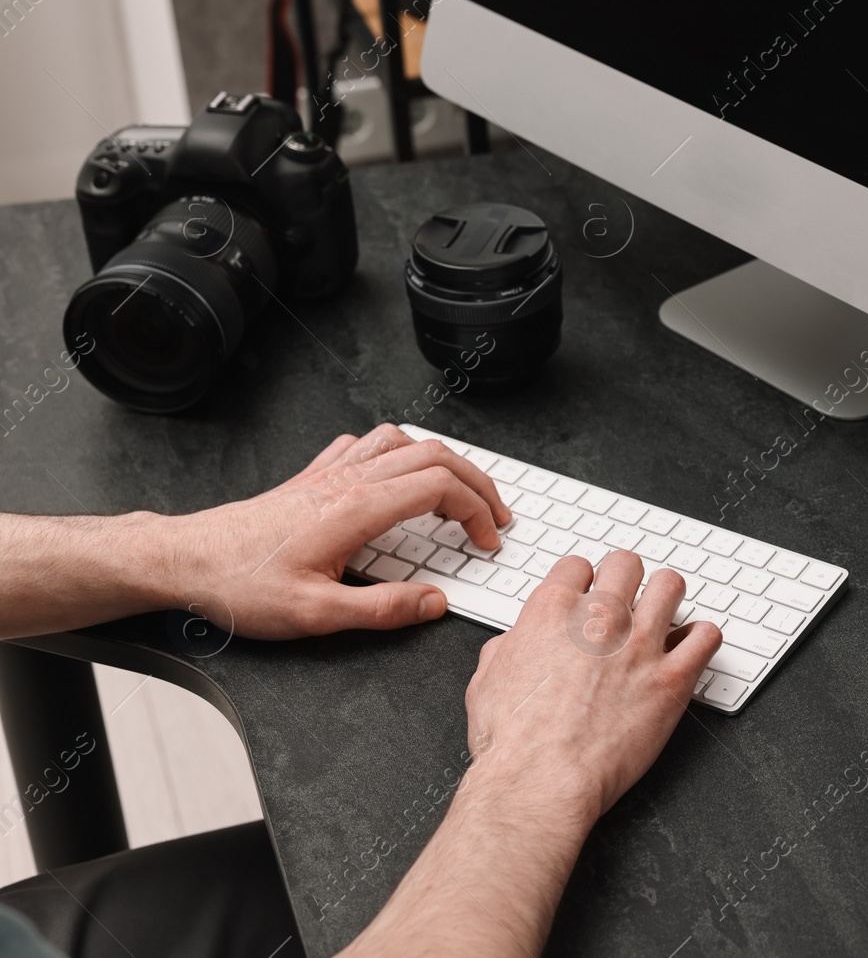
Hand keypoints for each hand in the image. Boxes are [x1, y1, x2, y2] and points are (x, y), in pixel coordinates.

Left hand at [157, 423, 512, 638]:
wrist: (185, 561)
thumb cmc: (239, 585)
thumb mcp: (315, 615)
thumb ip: (383, 609)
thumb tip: (433, 603)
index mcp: (358, 509)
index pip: (442, 488)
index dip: (478, 511)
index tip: (486, 540)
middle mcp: (348, 481)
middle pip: (434, 455)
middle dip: (476, 482)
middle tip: (493, 514)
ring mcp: (330, 474)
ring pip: (404, 441)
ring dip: (442, 461)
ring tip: (458, 491)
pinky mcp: (312, 478)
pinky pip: (364, 444)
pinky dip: (396, 453)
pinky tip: (396, 474)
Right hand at [462, 551, 721, 819]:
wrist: (540, 781)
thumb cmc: (512, 744)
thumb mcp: (486, 681)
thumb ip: (506, 649)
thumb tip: (515, 642)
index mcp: (552, 612)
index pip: (576, 566)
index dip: (582, 580)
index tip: (587, 592)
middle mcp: (599, 620)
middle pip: (626, 564)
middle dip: (625, 577)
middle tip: (626, 596)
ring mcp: (639, 647)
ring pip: (670, 586)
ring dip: (666, 596)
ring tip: (663, 611)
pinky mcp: (671, 680)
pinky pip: (705, 637)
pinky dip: (702, 636)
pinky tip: (693, 645)